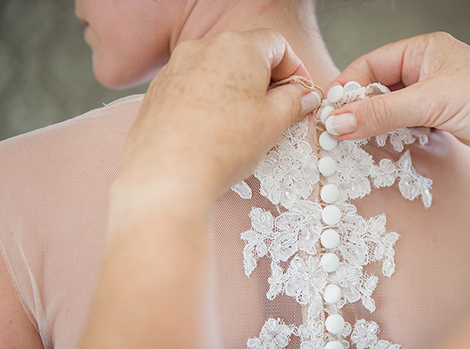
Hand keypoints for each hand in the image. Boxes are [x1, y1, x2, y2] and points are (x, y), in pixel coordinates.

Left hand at [114, 29, 319, 214]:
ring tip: (244, 128)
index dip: (295, 70)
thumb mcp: (273, 122)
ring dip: (237, 93)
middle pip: (245, 55)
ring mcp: (175, 68)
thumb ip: (293, 101)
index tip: (301, 94)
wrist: (168, 175)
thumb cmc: (223, 145)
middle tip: (278, 113)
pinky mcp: (158, 92)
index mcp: (237, 47)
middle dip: (266, 82)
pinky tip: (214, 133)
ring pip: (217, 73)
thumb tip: (303, 96)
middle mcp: (202, 48)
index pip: (277, 45)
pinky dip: (209, 103)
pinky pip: (193, 89)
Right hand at [326, 32, 469, 199]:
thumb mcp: (432, 101)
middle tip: (336, 133)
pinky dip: (391, 139)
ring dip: (373, 127)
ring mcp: (435, 98)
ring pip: (390, 111)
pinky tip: (380, 149)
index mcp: (424, 50)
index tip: (327, 113)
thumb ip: (382, 112)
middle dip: (357, 109)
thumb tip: (338, 121)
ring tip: (353, 143)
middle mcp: (427, 71)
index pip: (370, 64)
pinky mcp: (442, 123)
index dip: (347, 88)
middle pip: (377, 88)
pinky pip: (405, 128)